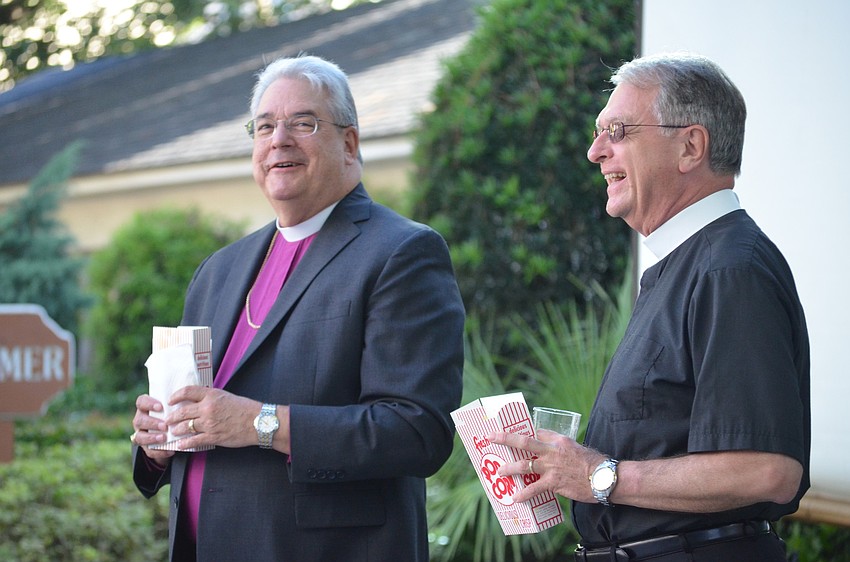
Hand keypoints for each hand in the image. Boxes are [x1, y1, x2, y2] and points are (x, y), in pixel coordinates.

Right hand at [131, 393, 174, 466]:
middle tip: (165, 425)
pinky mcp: (145, 447)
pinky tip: (170, 451)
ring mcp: (141, 434)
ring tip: (164, 438)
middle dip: (151, 423)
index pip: (141, 401)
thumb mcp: (174, 408)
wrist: (170, 434)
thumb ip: (177, 404)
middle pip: (139, 420)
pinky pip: (148, 451)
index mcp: (145, 408)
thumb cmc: (174, 415)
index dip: (148, 403)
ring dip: (152, 438)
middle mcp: (140, 420)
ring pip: (139, 436)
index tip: (161, 407)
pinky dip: (159, 452)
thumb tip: (191, 399)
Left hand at [164, 386, 290, 452]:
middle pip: (182, 411)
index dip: (176, 396)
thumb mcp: (227, 396)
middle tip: (167, 420)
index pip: (187, 391)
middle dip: (172, 417)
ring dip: (177, 430)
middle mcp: (208, 408)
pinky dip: (185, 443)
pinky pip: (194, 441)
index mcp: (212, 395)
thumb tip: (198, 402)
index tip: (171, 400)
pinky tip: (180, 444)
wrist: (258, 421)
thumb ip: (211, 398)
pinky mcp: (213, 437)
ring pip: (185, 427)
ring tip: (173, 431)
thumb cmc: (245, 408)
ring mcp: (209, 423)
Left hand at [488, 428, 602, 503]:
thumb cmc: (595, 464)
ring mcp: (551, 467)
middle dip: (505, 439)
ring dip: (509, 468)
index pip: (537, 432)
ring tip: (499, 472)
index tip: (511, 434)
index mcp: (559, 440)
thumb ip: (563, 449)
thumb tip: (553, 454)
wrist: (605, 478)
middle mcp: (552, 450)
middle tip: (491, 438)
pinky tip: (515, 498)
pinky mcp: (554, 483)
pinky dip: (523, 494)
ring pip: (524, 465)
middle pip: (524, 441)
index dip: (523, 432)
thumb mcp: (577, 448)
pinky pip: (534, 488)